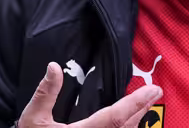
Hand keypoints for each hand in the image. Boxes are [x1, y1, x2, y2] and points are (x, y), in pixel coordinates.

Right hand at [18, 62, 161, 127]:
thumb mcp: (32, 119)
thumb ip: (45, 94)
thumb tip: (53, 66)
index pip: (115, 118)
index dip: (135, 103)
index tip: (153, 90)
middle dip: (141, 109)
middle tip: (156, 91)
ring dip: (136, 120)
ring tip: (147, 103)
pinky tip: (131, 122)